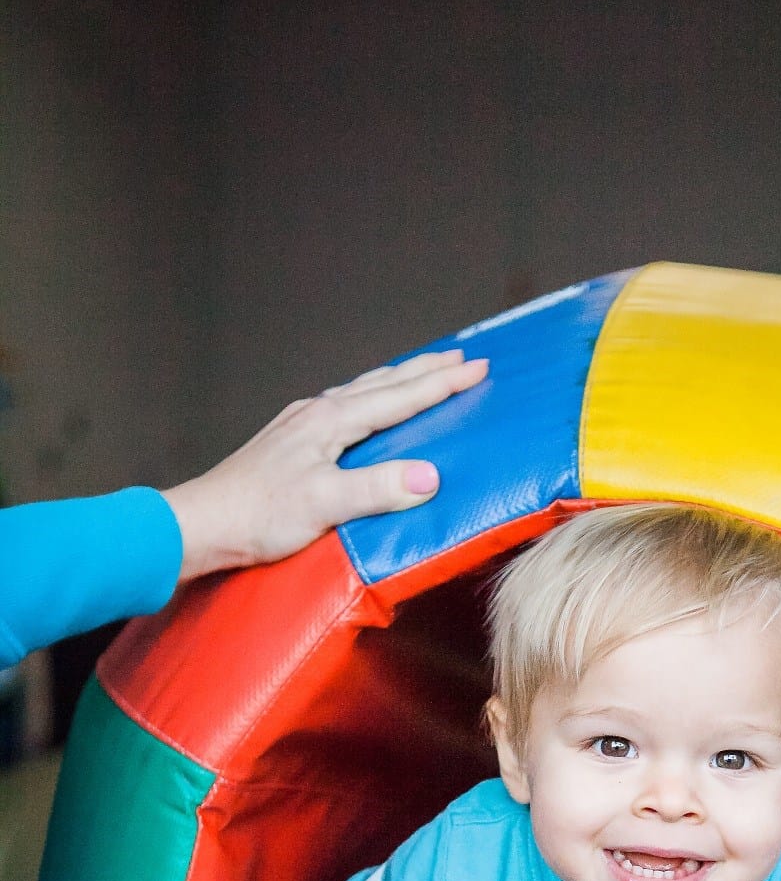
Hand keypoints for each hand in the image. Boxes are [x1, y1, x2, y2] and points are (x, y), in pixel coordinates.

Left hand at [165, 348, 488, 580]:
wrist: (203, 523)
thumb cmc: (258, 515)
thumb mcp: (325, 504)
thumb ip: (378, 488)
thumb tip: (430, 476)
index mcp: (331, 422)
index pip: (400, 397)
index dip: (441, 383)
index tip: (477, 368)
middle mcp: (317, 414)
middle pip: (383, 383)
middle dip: (426, 369)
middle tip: (461, 356)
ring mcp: (301, 425)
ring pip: (362, 390)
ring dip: (399, 379)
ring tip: (424, 370)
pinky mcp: (291, 442)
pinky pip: (344, 406)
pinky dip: (371, 397)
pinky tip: (367, 406)